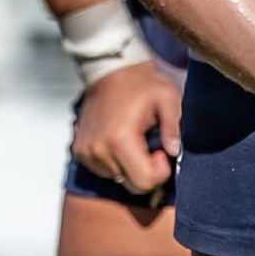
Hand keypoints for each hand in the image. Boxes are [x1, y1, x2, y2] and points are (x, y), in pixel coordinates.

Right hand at [72, 60, 181, 198]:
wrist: (110, 70)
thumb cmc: (142, 84)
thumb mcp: (167, 98)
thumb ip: (174, 126)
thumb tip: (174, 152)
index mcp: (120, 139)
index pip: (145, 182)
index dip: (160, 171)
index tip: (161, 151)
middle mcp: (99, 149)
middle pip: (132, 185)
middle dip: (146, 171)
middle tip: (150, 145)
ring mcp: (86, 152)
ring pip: (118, 177)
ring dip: (130, 165)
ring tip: (134, 138)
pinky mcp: (80, 151)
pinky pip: (104, 170)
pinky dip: (115, 161)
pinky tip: (119, 139)